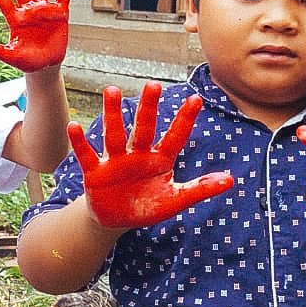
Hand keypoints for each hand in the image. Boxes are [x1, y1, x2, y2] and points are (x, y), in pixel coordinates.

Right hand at [71, 84, 233, 229]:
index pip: (175, 136)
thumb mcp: (175, 200)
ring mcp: (115, 161)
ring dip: (113, 114)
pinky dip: (80, 142)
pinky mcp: (95, 172)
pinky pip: (87, 154)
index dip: (184, 119)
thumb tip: (230, 180)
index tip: (195, 99)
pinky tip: (75, 127)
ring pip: (115, 134)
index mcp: (160, 159)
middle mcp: (138, 154)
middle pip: (144, 128)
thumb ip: (200, 189)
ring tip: (111, 91)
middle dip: (148, 108)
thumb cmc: (146, 206)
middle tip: (153, 86)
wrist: (115, 220)